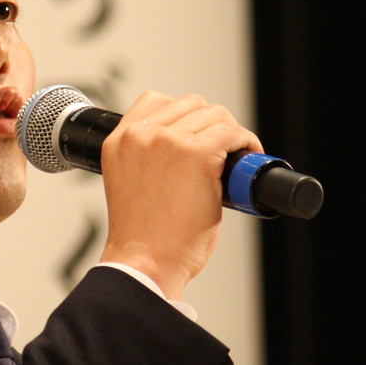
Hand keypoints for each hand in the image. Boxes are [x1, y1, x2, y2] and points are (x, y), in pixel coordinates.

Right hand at [97, 92, 262, 299]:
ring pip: (214, 114)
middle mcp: (140, 135)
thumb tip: (186, 153)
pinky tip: (246, 157)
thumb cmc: (142, 237)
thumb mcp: (130, 184)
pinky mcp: (197, 154)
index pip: (154, 101)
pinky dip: (246, 143)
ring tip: (235, 155)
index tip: (196, 134)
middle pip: (190, 103)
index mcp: (119, 141)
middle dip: (209, 124)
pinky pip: (232, 133)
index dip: (183, 116)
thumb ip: (148, 159)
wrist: (144, 263)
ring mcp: (168, 141)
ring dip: (229, 132)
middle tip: (221, 150)